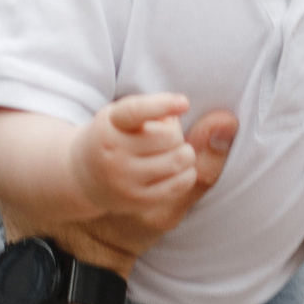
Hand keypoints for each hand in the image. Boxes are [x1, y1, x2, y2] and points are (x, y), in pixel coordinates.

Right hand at [69, 93, 236, 262]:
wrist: (80, 176)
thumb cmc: (114, 136)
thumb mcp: (122, 116)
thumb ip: (156, 112)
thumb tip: (223, 122)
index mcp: (110, 123)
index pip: (136, 111)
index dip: (161, 105)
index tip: (183, 102)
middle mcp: (114, 152)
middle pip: (169, 137)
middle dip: (176, 133)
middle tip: (166, 135)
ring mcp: (125, 179)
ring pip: (178, 160)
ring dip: (185, 153)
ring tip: (172, 152)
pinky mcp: (137, 200)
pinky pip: (180, 183)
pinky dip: (187, 172)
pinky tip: (178, 168)